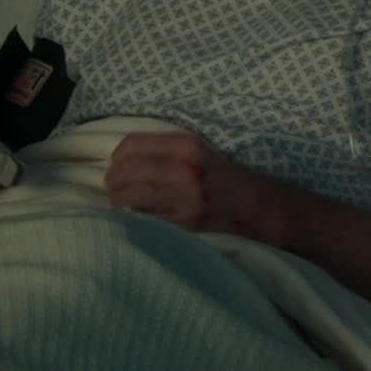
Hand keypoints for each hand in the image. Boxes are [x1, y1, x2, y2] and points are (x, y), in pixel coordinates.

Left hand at [106, 132, 279, 241]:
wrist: (258, 208)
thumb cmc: (224, 178)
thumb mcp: (199, 152)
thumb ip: (165, 150)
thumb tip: (121, 159)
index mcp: (187, 147)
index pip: (132, 145)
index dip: (117, 156)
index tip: (116, 164)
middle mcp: (184, 171)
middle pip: (126, 172)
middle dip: (113, 181)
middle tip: (112, 187)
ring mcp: (184, 201)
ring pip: (130, 198)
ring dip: (118, 201)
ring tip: (120, 202)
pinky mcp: (184, 226)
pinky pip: (144, 220)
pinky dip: (134, 219)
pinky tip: (137, 218)